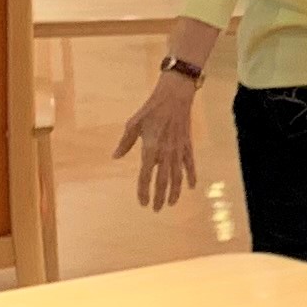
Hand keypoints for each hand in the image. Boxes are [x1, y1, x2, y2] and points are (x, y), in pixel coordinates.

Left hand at [117, 71, 197, 209]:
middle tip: (156, 210)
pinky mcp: (187, 146)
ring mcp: (178, 150)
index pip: (145, 175)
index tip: (142, 203)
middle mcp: (165, 152)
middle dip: (159, 197)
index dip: (143, 190)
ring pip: (177, 176)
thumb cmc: (151, 109)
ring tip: (171, 204)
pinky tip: (190, 187)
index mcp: (150, 148)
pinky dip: (191, 176)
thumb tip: (115, 157)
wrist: (174, 97)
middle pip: (162, 180)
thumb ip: (125, 143)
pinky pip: (190, 164)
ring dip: (174, 192)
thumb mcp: (133, 124)